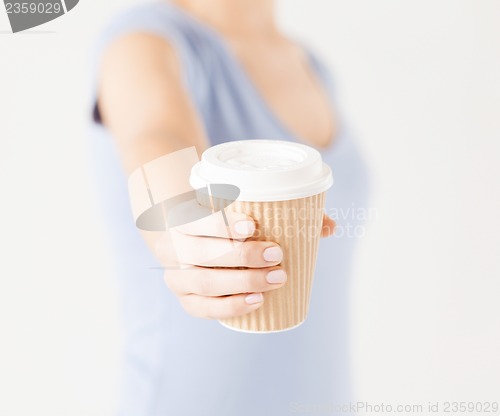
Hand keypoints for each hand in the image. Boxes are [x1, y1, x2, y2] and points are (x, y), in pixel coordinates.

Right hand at [159, 211, 334, 319]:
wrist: (191, 240)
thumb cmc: (224, 223)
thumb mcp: (241, 209)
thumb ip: (284, 213)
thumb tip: (329, 227)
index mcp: (183, 218)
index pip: (198, 220)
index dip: (223, 225)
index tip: (254, 226)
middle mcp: (174, 247)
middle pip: (203, 254)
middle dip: (242, 256)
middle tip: (277, 256)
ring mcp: (178, 276)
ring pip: (205, 283)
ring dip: (242, 283)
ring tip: (277, 279)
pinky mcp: (186, 299)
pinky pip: (203, 309)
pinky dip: (230, 307)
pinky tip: (256, 302)